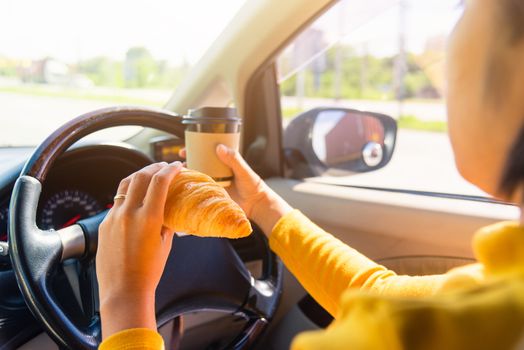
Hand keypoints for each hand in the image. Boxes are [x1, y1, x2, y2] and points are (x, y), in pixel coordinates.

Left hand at [97, 161, 182, 337]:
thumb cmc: (149, 271)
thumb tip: (169, 209)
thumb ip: (166, 222)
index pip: (159, 181)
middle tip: (164, 167)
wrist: (124, 291)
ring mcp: (113, 217)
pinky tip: (135, 199)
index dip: (170, 169)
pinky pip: (116, 202)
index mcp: (148, 217)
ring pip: (125, 185)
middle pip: (141, 176)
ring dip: (139, 176)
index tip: (178, 166)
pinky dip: (129, 194)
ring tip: (149, 175)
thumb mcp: (165, 244)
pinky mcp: (104, 224)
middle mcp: (128, 213)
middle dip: (155, 167)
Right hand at [180, 145, 291, 235]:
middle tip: (180, 158)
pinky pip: (200, 189)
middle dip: (188, 160)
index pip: (208, 152)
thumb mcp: (243, 170)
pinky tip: (183, 186)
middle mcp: (217, 172)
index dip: (197, 149)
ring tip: (179, 172)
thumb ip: (233, 159)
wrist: (256, 205)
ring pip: (198, 175)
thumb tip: (219, 147)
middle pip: (200, 163)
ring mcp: (214, 183)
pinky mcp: (213, 194)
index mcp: (225, 163)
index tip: (187, 147)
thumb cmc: (253, 186)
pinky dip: (192, 187)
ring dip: (188, 173)